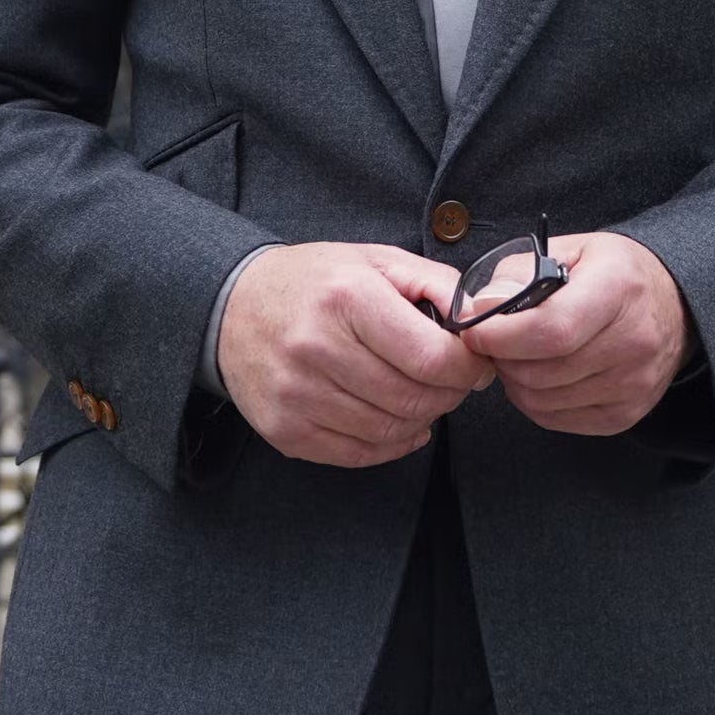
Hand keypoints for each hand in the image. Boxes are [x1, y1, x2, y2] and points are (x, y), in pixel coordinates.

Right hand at [217, 243, 496, 466]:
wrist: (232, 307)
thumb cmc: (314, 281)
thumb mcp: (376, 260)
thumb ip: (436, 284)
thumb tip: (482, 322)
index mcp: (347, 298)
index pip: (432, 357)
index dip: (468, 366)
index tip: (474, 362)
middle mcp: (317, 347)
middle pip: (415, 398)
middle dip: (449, 393)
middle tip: (451, 380)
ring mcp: (297, 395)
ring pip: (391, 430)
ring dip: (422, 418)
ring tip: (420, 393)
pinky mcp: (286, 430)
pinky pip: (360, 454)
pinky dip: (392, 443)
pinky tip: (397, 419)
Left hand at [459, 232, 690, 436]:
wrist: (674, 305)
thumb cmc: (616, 275)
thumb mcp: (571, 249)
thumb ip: (520, 270)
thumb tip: (482, 306)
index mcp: (619, 289)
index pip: (553, 329)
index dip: (503, 336)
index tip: (475, 330)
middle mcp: (634, 342)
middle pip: (543, 371)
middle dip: (503, 358)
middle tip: (496, 339)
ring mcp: (633, 384)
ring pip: (543, 399)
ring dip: (516, 380)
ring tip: (520, 353)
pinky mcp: (625, 414)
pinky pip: (556, 418)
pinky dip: (534, 399)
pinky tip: (540, 373)